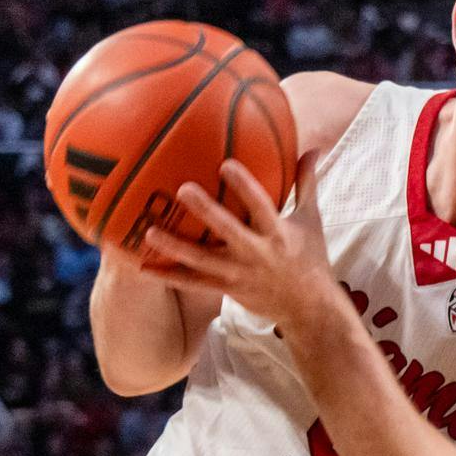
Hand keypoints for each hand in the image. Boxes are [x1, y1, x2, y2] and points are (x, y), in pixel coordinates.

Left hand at [142, 154, 341, 339]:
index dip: (244, 186)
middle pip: (228, 230)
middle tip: (182, 189)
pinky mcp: (227, 290)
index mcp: (277, 233)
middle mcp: (257, 253)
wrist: (309, 308)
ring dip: (176, 247)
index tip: (226, 164)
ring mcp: (239, 274)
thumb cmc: (309, 257)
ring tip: (150, 231)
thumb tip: (313, 147)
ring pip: (204, 260)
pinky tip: (143, 267)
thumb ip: (306, 183)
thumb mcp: (311, 220)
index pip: (261, 206)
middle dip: (206, 211)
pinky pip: (194, 283)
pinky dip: (169, 276)